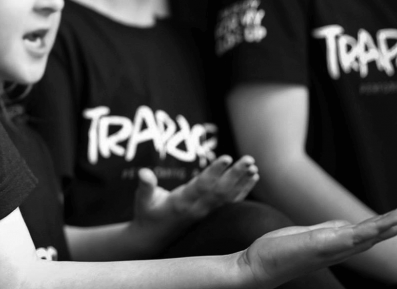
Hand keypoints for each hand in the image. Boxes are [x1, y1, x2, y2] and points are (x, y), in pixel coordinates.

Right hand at [132, 155, 258, 241]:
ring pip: (229, 196)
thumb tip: (144, 172)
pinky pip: (231, 201)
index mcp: (182, 203)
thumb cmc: (147, 214)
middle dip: (235, 174)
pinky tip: (253, 177)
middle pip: (221, 191)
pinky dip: (243, 189)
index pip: (202, 186)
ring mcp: (207, 213)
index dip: (214, 172)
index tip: (226, 158)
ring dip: (242, 181)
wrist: (155, 238)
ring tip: (253, 166)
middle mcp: (198, 209)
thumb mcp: (142, 200)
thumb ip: (145, 186)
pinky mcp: (212, 214)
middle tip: (248, 159)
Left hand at [237, 205, 396, 287]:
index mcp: (338, 244)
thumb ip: (330, 231)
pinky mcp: (324, 245)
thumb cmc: (279, 252)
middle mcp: (341, 248)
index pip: (370, 233)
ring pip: (370, 234)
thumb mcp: (309, 236)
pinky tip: (389, 223)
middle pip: (376, 234)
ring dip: (391, 225)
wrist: (258, 267)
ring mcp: (334, 248)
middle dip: (396, 224)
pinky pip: (354, 235)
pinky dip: (374, 229)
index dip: (389, 224)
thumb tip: (348, 225)